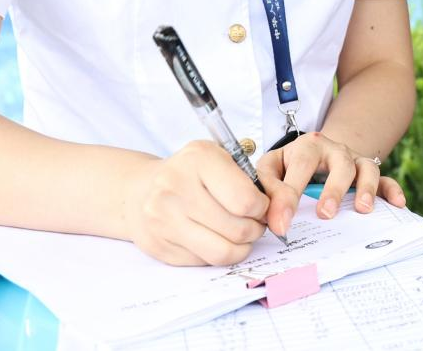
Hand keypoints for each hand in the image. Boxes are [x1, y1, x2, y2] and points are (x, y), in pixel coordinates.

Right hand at [123, 140, 270, 265]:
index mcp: (199, 159)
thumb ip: (258, 181)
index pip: (246, 200)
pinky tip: (216, 238)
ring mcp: (163, 220)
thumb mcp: (224, 159)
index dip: (263, 208)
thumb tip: (282, 215)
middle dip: (255, 229)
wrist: (140, 189)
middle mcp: (176, 188)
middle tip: (254, 222)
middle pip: (237, 229)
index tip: (261, 205)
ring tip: (241, 234)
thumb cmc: (192, 172)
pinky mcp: (159, 246)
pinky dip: (218, 253)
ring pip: (222, 253)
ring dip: (241, 246)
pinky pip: (204, 262)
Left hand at [257, 131, 406, 236]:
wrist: (315, 153)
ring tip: (363, 209)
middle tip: (325, 214)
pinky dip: (392, 190)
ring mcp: (354, 161)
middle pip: (340, 164)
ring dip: (366, 188)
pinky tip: (398, 204)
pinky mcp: (368, 173)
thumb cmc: (289, 165)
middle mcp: (334, 150)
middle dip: (334, 189)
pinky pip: (386, 180)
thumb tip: (274, 218)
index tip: (282, 224)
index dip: (289, 195)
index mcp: (308, 146)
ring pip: (367, 169)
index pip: (300, 166)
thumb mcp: (271, 168)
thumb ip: (268, 188)